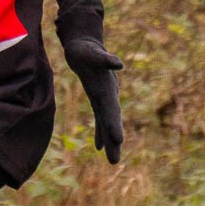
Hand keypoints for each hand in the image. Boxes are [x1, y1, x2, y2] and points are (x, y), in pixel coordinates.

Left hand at [63, 37, 123, 163]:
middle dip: (113, 141)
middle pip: (111, 120)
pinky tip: (99, 147)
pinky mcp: (97, 98)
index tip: (117, 140)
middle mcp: (108, 95)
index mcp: (107, 88)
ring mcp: (103, 97)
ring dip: (109, 141)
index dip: (114, 124)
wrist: (85, 44)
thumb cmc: (87, 48)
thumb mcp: (92, 52)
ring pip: (107, 123)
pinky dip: (100, 132)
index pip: (111, 109)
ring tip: (112, 160)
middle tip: (114, 160)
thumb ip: (105, 59)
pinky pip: (100, 118)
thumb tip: (119, 64)